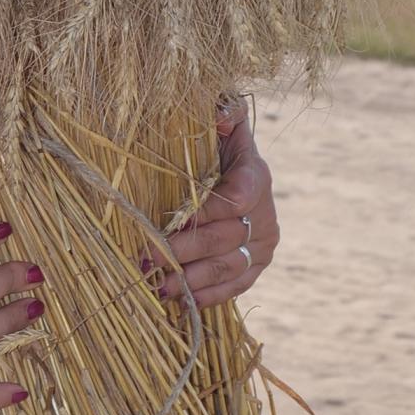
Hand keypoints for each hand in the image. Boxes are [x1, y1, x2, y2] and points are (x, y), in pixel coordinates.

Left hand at [149, 99, 278, 311]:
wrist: (231, 173)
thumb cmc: (213, 146)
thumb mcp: (216, 122)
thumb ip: (222, 112)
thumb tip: (221, 115)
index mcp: (255, 176)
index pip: (237, 198)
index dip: (205, 213)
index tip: (170, 223)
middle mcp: (265, 214)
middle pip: (225, 238)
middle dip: (184, 251)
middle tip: (148, 260)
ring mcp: (263, 244)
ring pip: (229, 267)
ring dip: (193, 280)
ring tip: (159, 287)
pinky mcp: (256, 266)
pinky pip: (235, 287)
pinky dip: (209, 296)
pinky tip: (182, 302)